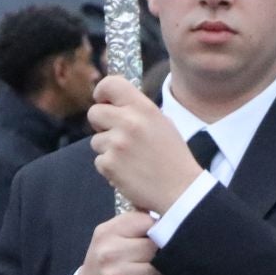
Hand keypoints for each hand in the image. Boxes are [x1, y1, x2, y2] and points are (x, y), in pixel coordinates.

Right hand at [76, 211, 165, 274]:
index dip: (157, 230)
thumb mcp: (109, 238)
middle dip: (160, 255)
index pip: (147, 221)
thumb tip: (166, 211)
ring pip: (158, 270)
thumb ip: (133, 223)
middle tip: (152, 260)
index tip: (154, 238)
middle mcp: (108, 252)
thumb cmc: (104, 264)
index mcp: (106, 232)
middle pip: (154, 246)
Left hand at [88, 75, 203, 214]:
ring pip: (96, 140)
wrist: (181, 190)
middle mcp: (128, 122)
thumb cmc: (173, 156)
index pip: (110, 84)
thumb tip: (113, 104)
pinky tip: (128, 172)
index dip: (102, 92)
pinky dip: (110, 168)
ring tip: (130, 158)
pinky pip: (99, 161)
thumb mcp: (162, 123)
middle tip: (116, 135)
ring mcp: (117, 144)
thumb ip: (138, 111)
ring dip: (108, 149)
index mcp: (144, 108)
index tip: (103, 102)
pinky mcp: (109, 164)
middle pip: (94, 113)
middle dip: (101, 124)